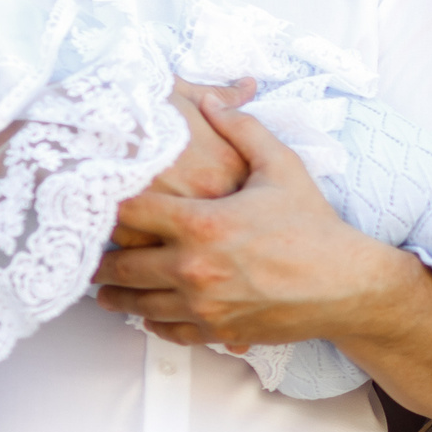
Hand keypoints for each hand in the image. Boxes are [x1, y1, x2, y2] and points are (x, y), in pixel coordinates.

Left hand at [95, 95, 415, 347]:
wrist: (345, 285)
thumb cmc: (314, 225)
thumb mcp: (281, 167)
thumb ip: (243, 129)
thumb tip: (213, 100)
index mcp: (202, 223)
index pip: (133, 213)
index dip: (109, 205)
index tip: (95, 203)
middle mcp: (194, 268)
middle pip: (122, 265)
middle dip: (101, 259)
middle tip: (86, 254)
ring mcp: (203, 304)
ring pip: (137, 305)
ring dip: (116, 296)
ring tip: (103, 289)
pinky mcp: (215, 331)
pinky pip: (167, 331)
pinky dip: (151, 322)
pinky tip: (145, 313)